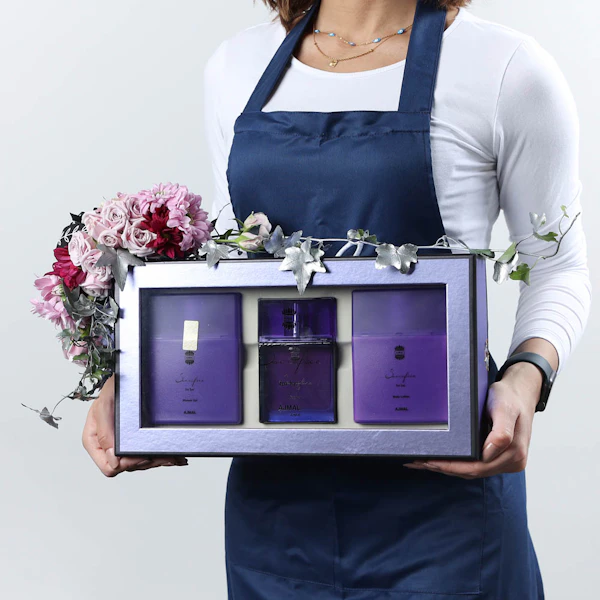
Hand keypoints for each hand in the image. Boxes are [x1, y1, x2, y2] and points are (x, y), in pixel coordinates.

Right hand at [82, 375, 187, 476]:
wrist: (127, 377)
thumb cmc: (113, 389)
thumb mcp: (105, 406)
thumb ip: (105, 433)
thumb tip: (113, 459)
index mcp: (95, 442)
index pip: (109, 466)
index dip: (126, 464)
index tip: (142, 454)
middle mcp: (108, 446)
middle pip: (128, 466)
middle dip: (148, 462)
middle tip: (166, 457)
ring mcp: (122, 444)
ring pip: (140, 463)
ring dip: (158, 460)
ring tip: (175, 457)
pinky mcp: (135, 440)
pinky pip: (149, 455)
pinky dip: (162, 456)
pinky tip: (175, 458)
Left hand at [404, 361, 542, 478]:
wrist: (520, 392)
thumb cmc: (510, 398)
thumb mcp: (505, 408)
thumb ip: (501, 432)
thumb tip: (488, 453)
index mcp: (514, 454)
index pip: (477, 467)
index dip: (451, 466)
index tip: (430, 461)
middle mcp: (511, 462)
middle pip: (472, 472)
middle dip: (444, 468)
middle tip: (418, 462)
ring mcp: (505, 461)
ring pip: (472, 471)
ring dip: (448, 468)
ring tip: (423, 462)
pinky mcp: (499, 457)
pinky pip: (476, 465)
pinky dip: (457, 464)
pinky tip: (440, 459)